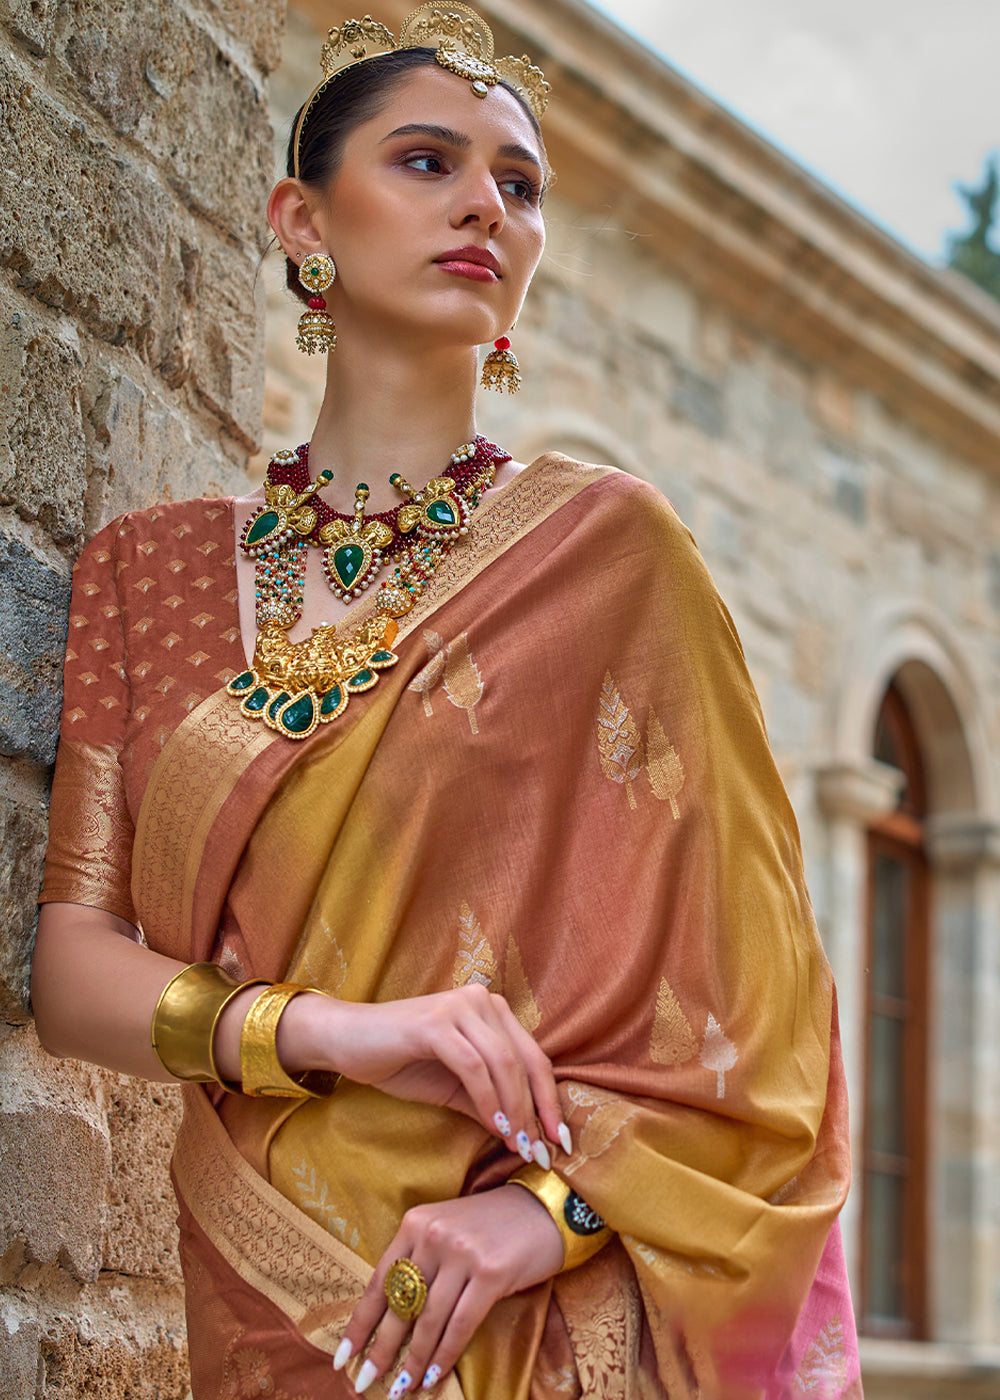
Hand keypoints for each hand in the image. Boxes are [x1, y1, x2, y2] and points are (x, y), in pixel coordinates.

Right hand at [285, 983, 568, 1161]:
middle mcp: (481, 1000)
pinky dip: (488, 1099)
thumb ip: (489, 1103)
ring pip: (503, 1064)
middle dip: (538, 1111)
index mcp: (491, 1010)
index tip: (559, 1141)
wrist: (347, 1041)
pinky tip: (494, 1127)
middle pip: (526, 1060)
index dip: (549, 1100)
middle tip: (542, 1153)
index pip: (534, 1057)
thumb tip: (525, 1137)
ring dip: (515, 1111)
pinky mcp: (436, 1022)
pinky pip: (473, 1066)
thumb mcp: (454, 1087)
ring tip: (518, 1147)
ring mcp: (459, 1007)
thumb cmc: (401, 1061)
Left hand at [337, 1184, 564, 1393]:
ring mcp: (463, 1253)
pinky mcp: (491, 1272)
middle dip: (381, 1350)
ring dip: (414, 1361)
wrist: (545, 1208)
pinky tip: (434, 1376)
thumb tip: (392, 1321)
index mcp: (416, 1223)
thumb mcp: (447, 1232)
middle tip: (366, 1383)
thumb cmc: (492, 1227)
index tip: (343, 1358)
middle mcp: (434, 1235)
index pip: (378, 1281)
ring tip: (404, 1389)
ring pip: (429, 1319)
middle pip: (400, 1304)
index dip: (360, 1324)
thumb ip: (421, 1263)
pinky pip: (460, 1324)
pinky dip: (445, 1354)